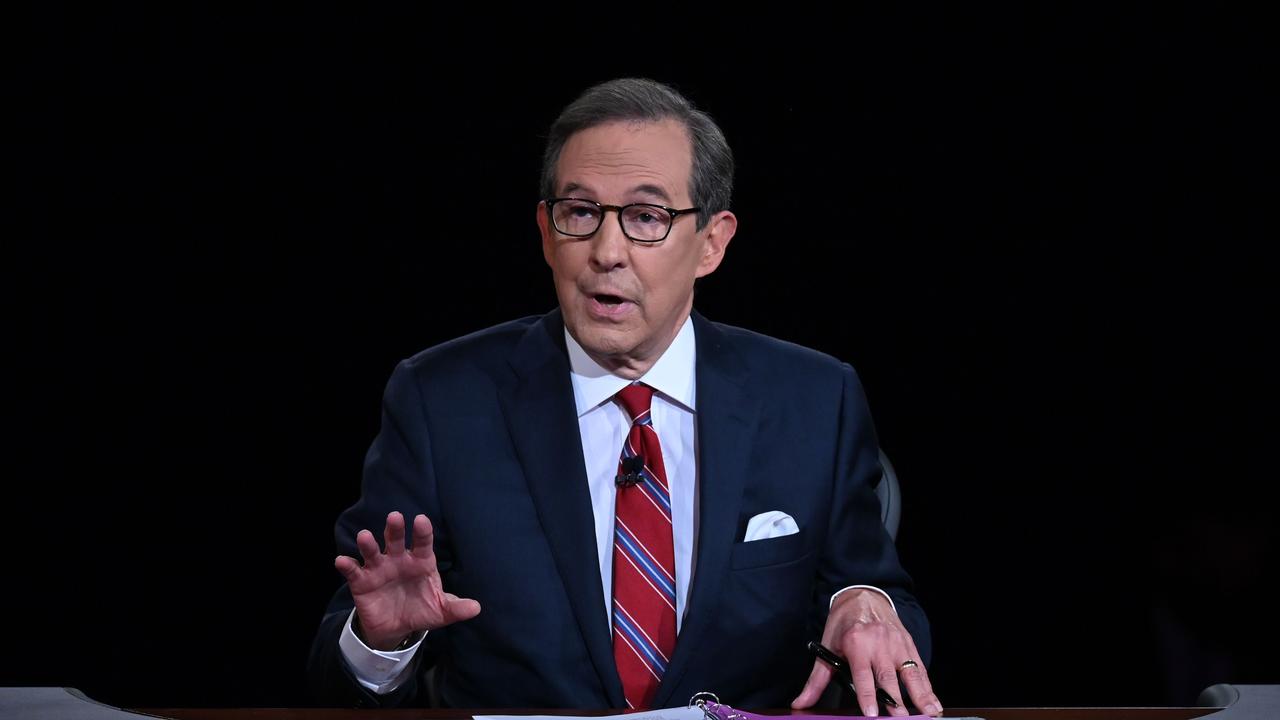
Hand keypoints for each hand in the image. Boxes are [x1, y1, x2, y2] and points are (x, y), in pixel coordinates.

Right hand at [334, 511, 480, 649]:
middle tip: (395, 517)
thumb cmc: (422, 611)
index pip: (423, 543)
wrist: (396, 629)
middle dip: (395, 529)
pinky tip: (342, 561)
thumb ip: (456, 608)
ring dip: (368, 544)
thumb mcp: (440, 611)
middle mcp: (399, 560)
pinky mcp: (361, 582)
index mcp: (421, 562)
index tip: (421, 520)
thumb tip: (476, 609)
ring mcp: (379, 569)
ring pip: (372, 551)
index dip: (422, 532)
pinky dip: (347, 565)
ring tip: (364, 536)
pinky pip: (353, 571)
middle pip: (396, 540)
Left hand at [791, 589, 942, 716]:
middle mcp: (879, 643)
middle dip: (896, 701)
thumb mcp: (827, 647)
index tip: (872, 712)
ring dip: (921, 696)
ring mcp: (897, 643)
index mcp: (856, 643)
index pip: (862, 674)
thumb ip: (816, 680)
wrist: (863, 595)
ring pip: (911, 673)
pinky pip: (920, 668)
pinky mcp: (909, 644)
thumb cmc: (844, 624)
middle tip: (901, 719)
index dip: (867, 694)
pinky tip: (934, 703)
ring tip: (929, 713)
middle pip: (888, 677)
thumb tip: (800, 703)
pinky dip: (928, 687)